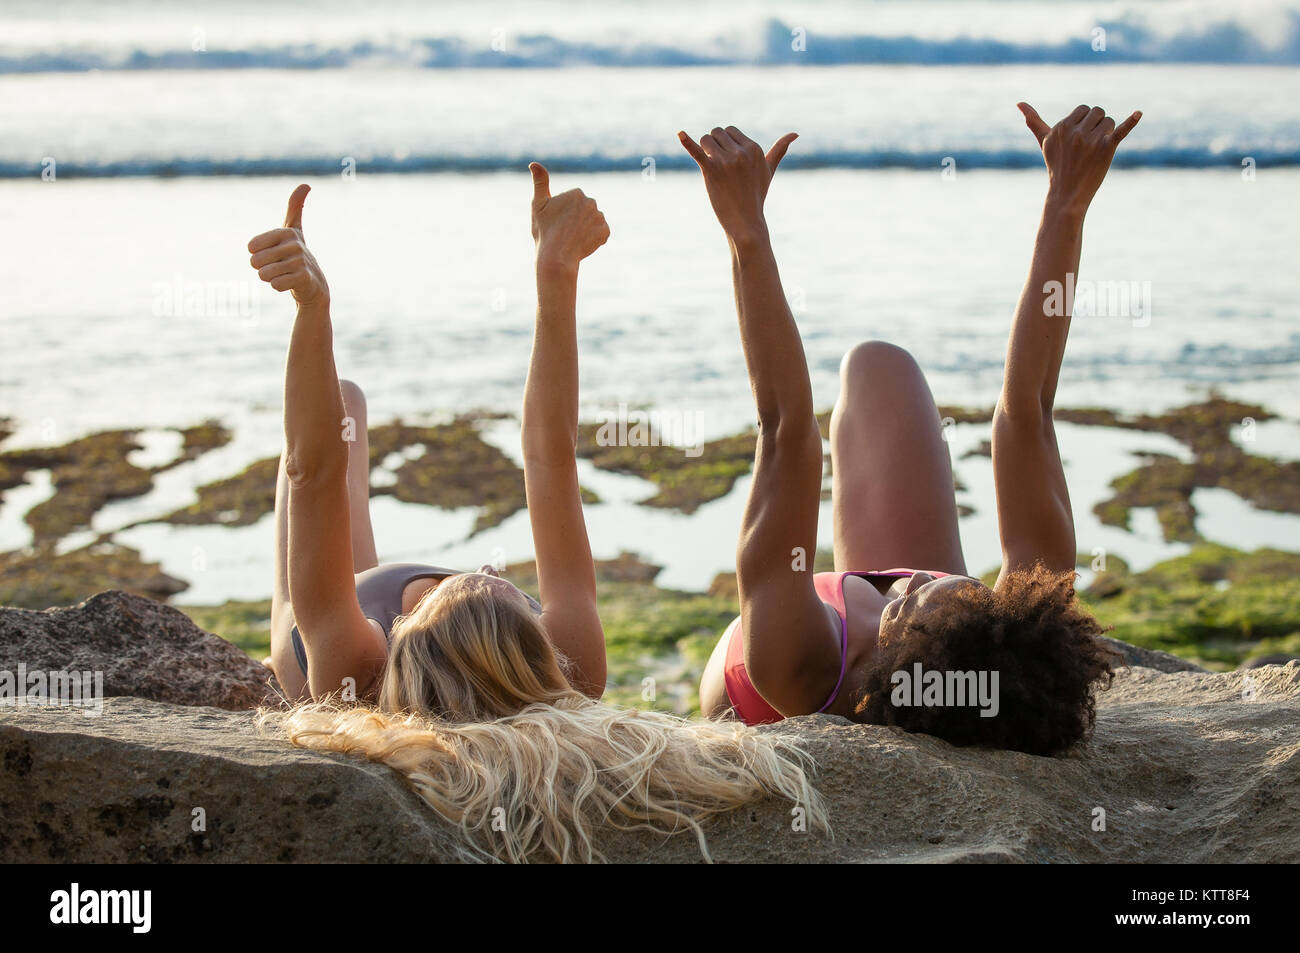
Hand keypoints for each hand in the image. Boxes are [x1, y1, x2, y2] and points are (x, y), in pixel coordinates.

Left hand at [247, 184, 329, 306]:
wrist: (314, 284)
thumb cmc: (296, 254)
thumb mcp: (294, 229)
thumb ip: (295, 207)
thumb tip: (306, 184)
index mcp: (287, 232)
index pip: (251, 247)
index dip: (256, 254)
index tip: (272, 253)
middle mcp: (294, 245)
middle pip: (255, 261)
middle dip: (262, 268)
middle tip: (277, 266)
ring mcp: (300, 262)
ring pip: (264, 274)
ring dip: (270, 278)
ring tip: (283, 274)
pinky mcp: (303, 278)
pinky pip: (275, 285)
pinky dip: (278, 286)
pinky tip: (289, 282)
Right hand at [530, 163, 609, 271]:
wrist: (556, 257)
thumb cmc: (544, 231)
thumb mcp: (538, 205)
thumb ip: (539, 182)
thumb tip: (534, 163)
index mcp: (576, 193)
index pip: (572, 201)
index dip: (563, 213)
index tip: (556, 222)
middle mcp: (591, 202)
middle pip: (584, 210)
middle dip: (576, 219)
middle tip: (564, 232)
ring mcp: (600, 217)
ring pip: (592, 221)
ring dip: (584, 228)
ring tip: (572, 239)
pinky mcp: (605, 232)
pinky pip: (600, 233)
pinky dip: (592, 238)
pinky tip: (581, 244)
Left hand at [678, 126, 796, 242]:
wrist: (746, 222)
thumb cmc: (756, 195)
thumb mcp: (768, 170)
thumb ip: (779, 150)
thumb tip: (795, 134)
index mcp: (754, 148)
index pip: (730, 130)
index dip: (725, 144)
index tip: (729, 163)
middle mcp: (741, 152)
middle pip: (716, 132)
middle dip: (714, 146)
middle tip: (721, 169)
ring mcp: (726, 160)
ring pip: (705, 139)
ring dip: (705, 150)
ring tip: (713, 170)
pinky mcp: (711, 170)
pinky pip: (697, 152)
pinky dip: (687, 142)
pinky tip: (679, 134)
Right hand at [1018, 103, 1140, 216]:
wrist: (1067, 194)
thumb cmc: (1057, 165)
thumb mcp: (1044, 142)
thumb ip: (1034, 121)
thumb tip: (1019, 103)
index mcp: (1062, 127)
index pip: (1084, 109)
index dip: (1085, 123)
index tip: (1079, 140)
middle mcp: (1075, 131)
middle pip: (1098, 112)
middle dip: (1096, 126)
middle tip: (1088, 147)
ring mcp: (1091, 140)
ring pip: (1109, 121)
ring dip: (1106, 134)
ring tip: (1096, 152)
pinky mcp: (1107, 148)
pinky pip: (1121, 130)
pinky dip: (1131, 122)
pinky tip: (1139, 114)